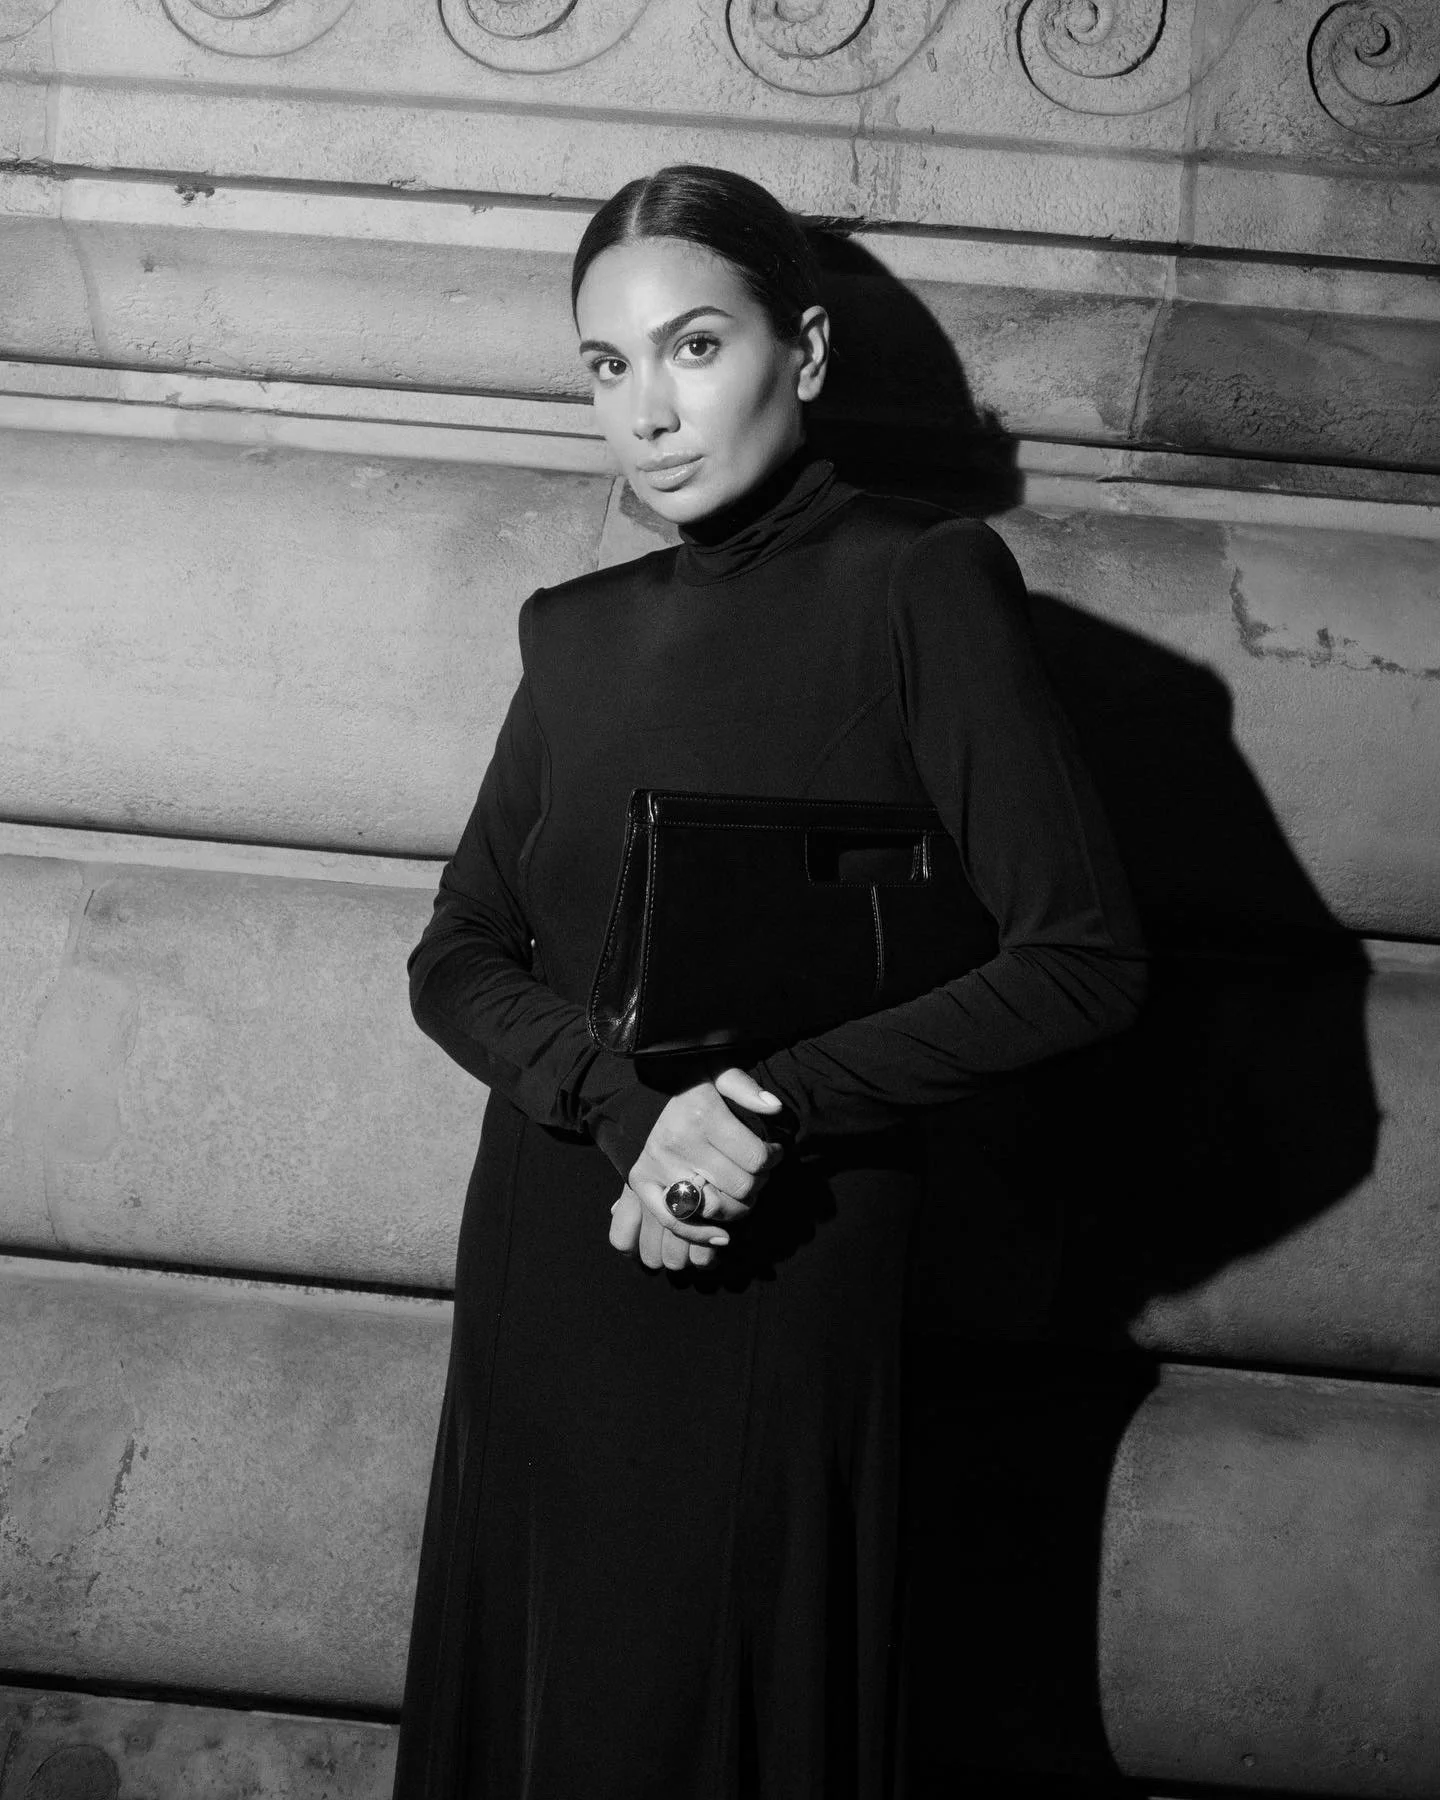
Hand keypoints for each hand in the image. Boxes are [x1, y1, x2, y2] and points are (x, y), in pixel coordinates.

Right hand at [609, 1067, 784, 1269]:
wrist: (643, 1091)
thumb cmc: (690, 1083)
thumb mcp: (719, 1071)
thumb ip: (746, 1087)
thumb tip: (774, 1107)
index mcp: (703, 1114)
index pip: (756, 1157)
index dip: (775, 1158)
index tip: (775, 1152)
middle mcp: (680, 1143)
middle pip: (741, 1186)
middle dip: (760, 1183)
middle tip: (759, 1173)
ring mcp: (660, 1166)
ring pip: (716, 1208)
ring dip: (739, 1208)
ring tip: (742, 1193)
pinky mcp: (643, 1182)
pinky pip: (675, 1221)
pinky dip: (701, 1234)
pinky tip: (721, 1235)